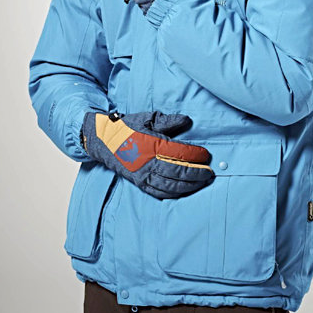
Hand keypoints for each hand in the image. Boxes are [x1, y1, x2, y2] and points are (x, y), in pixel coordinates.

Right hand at [80, 110, 214, 199]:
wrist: (103, 140)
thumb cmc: (127, 127)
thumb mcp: (147, 118)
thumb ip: (168, 121)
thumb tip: (187, 121)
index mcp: (151, 144)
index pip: (180, 152)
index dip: (196, 155)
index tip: (206, 155)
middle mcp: (148, 162)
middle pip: (178, 172)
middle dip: (197, 174)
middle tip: (210, 172)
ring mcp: (143, 175)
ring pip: (170, 185)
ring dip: (189, 186)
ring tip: (202, 182)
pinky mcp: (139, 183)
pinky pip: (159, 193)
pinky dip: (174, 194)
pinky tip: (185, 191)